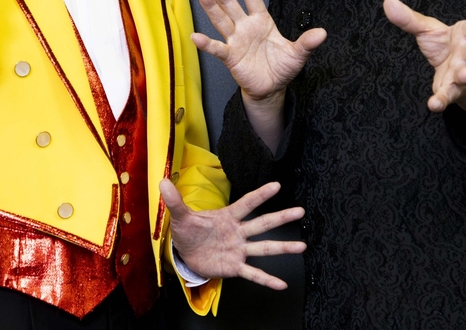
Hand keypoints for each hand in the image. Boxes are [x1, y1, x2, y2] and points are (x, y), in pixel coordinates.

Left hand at [160, 179, 305, 289]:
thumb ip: (175, 200)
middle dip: (281, 217)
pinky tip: (281, 284)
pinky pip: (253, 273)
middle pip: (262, 224)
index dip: (260, 195)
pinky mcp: (234, 267)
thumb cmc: (188, 231)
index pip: (246, 203)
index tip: (277, 185)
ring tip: (302, 246)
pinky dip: (267, 279)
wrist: (186, 253)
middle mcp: (238, 232)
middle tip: (300, 211)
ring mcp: (239, 249)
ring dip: (283, 247)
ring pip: (264, 247)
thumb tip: (163, 181)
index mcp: (227, 217)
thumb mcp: (180, 217)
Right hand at [192, 0, 325, 100]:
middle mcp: (245, 27)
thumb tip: (323, 33)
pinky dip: (206, 44)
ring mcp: (236, 41)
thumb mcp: (298, 54)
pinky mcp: (230, 57)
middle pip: (231, 4)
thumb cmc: (282, 67)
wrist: (271, 88)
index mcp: (261, 21)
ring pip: (221, 20)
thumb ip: (307, 43)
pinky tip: (196, 37)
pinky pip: (217, 49)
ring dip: (211, 7)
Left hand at [383, 0, 465, 118]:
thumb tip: (388, 1)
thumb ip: (410, 18)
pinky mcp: (453, 90)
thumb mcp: (428, 29)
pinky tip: (433, 105)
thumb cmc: (446, 46)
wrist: (457, 73)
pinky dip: (441, 101)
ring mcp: (463, 73)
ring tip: (465, 74)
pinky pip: (448, 96)